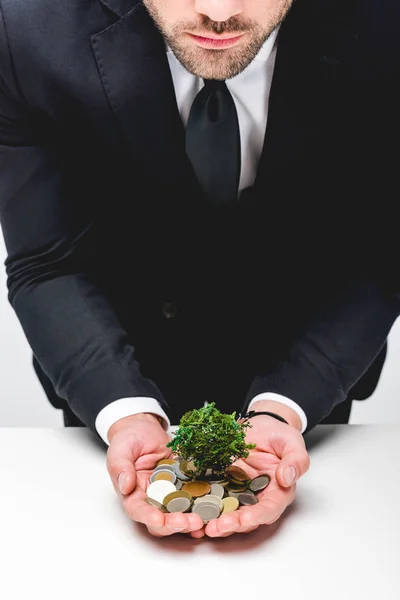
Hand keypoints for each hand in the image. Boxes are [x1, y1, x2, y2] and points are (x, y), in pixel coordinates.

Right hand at [106, 414, 203, 536]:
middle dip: (173, 524)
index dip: (148, 517)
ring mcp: (170, 494)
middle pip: (160, 520)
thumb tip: (125, 485)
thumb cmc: (130, 440)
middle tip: (187, 521)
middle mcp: (152, 498)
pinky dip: (202, 507)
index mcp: (133, 493)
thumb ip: (120, 466)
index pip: (138, 510)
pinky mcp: (185, 485)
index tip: (158, 520)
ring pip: (179, 514)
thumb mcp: (121, 449)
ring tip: (201, 521)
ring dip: (189, 521)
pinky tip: (213, 512)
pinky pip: (194, 499)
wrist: (146, 430)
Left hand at [202, 408, 309, 537]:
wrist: (260, 424)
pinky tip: (187, 509)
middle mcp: (256, 497)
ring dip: (213, 520)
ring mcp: (236, 492)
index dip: (257, 516)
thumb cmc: (278, 434)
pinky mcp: (220, 483)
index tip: (244, 519)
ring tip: (199, 525)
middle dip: (230, 524)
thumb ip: (295, 460)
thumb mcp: (292, 442)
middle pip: (245, 518)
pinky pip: (209, 495)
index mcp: (277, 492)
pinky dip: (199, 504)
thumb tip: (287, 478)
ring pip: (225, 512)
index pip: (269, 510)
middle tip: (215, 527)